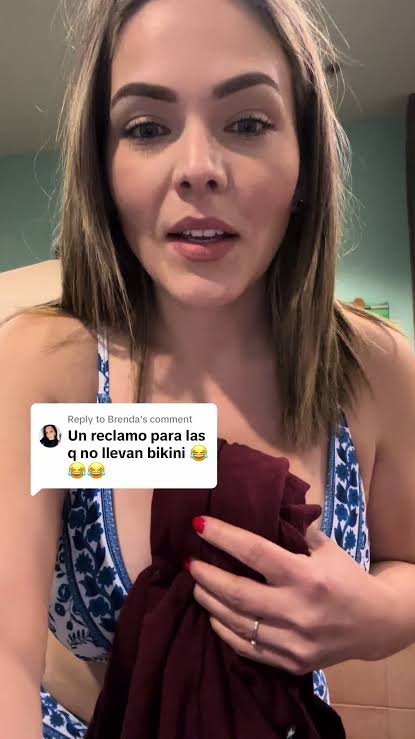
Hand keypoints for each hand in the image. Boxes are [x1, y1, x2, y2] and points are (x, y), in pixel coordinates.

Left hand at [187, 516, 394, 673]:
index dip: (224, 537)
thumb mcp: (327, 548)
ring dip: (210, 602)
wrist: (375, 625)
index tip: (200, 524)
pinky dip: (225, 630)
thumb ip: (294, 531)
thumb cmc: (347, 578)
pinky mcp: (291, 663)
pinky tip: (214, 614)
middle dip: (207, 575)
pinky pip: (246, 648)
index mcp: (307, 576)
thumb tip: (262, 509)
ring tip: (197, 584)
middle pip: (237, 592)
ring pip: (236, 622)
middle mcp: (298, 610)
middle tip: (190, 562)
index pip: (255, 553)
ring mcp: (293, 642)